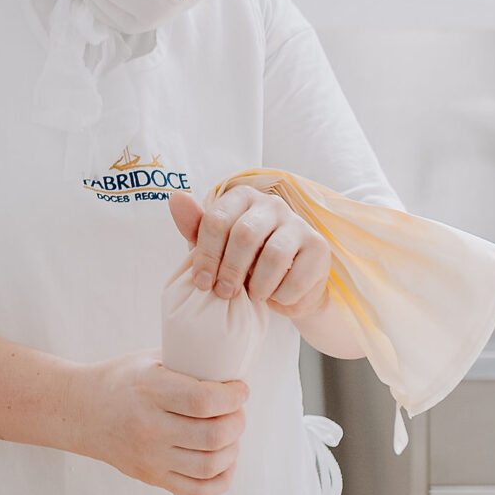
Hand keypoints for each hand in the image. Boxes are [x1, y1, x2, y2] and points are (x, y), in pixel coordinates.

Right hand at [73, 350, 246, 494]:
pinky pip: (198, 490)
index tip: (240, 390)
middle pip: (214, 435)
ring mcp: (150, 457)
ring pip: (211, 464)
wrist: (81, 411)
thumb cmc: (119, 381)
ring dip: (233, 449)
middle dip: (237, 421)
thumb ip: (187, 364)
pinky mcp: (151, 477)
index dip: (233, 397)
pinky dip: (222, 478)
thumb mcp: (149, 360)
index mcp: (149, 391)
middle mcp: (149, 427)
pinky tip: (223, 462)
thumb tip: (230, 373)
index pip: (204, 400)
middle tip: (235, 411)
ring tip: (229, 435)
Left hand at [170, 188, 331, 319]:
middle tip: (223, 293)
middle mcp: (272, 204)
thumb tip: (175, 197)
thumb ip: (195, 226)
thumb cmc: (244, 263)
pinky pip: (297, 276)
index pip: (217, 220)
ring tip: (252, 296)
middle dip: (229, 270)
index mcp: (242, 198)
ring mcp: (299, 224)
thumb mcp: (215, 247)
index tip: (201, 282)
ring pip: (274, 255)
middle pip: (245, 234)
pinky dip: (281, 295)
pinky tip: (276, 296)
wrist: (285, 288)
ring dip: (258, 285)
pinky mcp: (319, 247)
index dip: (205, 255)